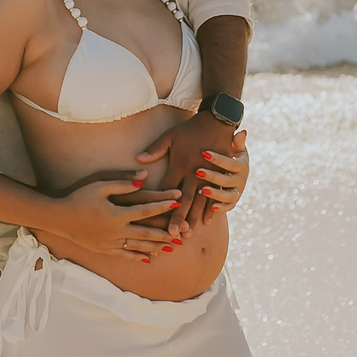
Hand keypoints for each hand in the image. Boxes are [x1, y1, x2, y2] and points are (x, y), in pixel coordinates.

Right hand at [50, 180, 182, 263]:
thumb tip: (144, 178)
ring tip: (171, 248)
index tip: (177, 203)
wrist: (59, 219)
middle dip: (166, 232)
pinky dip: (137, 257)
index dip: (163, 206)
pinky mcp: (104, 250)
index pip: (146, 210)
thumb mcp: (99, 186)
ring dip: (156, 247)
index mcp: (117, 213)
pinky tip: (148, 258)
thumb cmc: (79, 198)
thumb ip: (123, 183)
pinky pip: (124, 255)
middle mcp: (117, 230)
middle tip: (182, 233)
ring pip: (138, 247)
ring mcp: (111, 242)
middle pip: (147, 233)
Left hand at [136, 115, 246, 230]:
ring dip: (193, 218)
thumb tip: (138, 160)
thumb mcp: (171, 136)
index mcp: (179, 164)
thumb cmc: (190, 129)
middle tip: (172, 235)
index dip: (161, 204)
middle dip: (178, 218)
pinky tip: (206, 222)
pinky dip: (210, 210)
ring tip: (188, 234)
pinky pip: (214, 196)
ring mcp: (208, 176)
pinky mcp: (218, 176)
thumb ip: (155, 149)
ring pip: (199, 202)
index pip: (167, 189)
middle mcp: (193, 173)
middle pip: (183, 200)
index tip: (153, 218)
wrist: (218, 121)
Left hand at [196, 128, 247, 216]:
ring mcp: (237, 191)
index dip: (218, 159)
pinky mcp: (233, 201)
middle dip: (213, 177)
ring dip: (216, 194)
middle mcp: (241, 179)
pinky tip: (211, 208)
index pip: (230, 162)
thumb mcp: (232, 146)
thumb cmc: (227, 153)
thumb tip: (242, 132)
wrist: (233, 168)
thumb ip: (236, 141)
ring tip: (202, 190)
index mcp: (241, 164)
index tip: (203, 153)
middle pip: (228, 180)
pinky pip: (228, 207)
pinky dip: (221, 208)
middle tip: (198, 172)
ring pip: (229, 196)